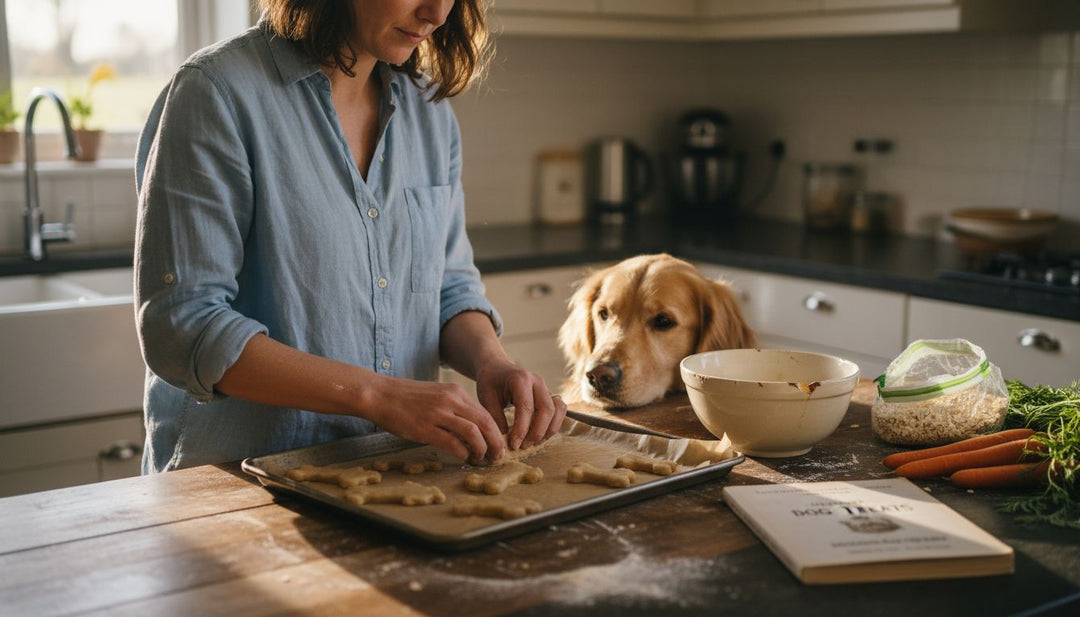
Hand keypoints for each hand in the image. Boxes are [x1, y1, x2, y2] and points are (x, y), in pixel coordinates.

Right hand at [360, 375, 505, 462]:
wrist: (380, 394)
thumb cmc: (407, 398)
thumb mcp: (436, 396)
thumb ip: (454, 409)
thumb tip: (472, 432)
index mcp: (455, 392)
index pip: (485, 413)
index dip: (495, 431)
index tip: (498, 444)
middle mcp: (451, 400)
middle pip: (485, 422)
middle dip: (495, 441)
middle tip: (498, 456)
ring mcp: (438, 414)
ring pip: (473, 432)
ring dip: (482, 448)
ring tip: (482, 458)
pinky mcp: (425, 428)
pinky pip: (452, 442)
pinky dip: (462, 452)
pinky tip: (463, 457)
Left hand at [474, 358, 567, 450]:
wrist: (497, 368)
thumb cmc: (490, 383)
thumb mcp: (486, 398)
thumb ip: (495, 418)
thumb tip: (505, 440)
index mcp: (520, 379)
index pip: (526, 407)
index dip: (521, 429)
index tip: (514, 445)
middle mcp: (537, 381)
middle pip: (546, 409)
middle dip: (536, 432)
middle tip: (523, 446)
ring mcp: (546, 386)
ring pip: (557, 410)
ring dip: (548, 430)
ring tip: (533, 443)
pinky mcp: (550, 394)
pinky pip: (560, 410)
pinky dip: (553, 425)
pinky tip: (540, 436)